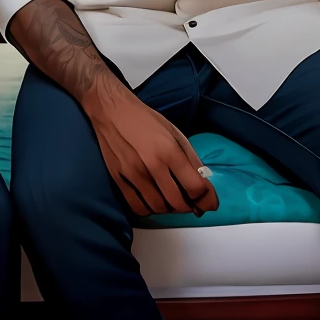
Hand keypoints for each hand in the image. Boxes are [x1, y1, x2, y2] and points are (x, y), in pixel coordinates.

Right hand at [81, 77, 219, 217]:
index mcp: (170, 150)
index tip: (208, 202)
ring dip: (169, 208)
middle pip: (178, 203)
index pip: (195, 187)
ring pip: (158, 208)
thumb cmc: (144, 119)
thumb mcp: (174, 132)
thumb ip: (190, 158)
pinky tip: (152, 200)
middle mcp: (152, 165)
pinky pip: (137, 207)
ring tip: (171, 199)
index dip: (205, 198)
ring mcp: (133, 174)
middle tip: (190, 202)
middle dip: (189, 206)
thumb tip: (203, 182)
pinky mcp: (118, 179)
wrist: (111, 110)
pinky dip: (149, 210)